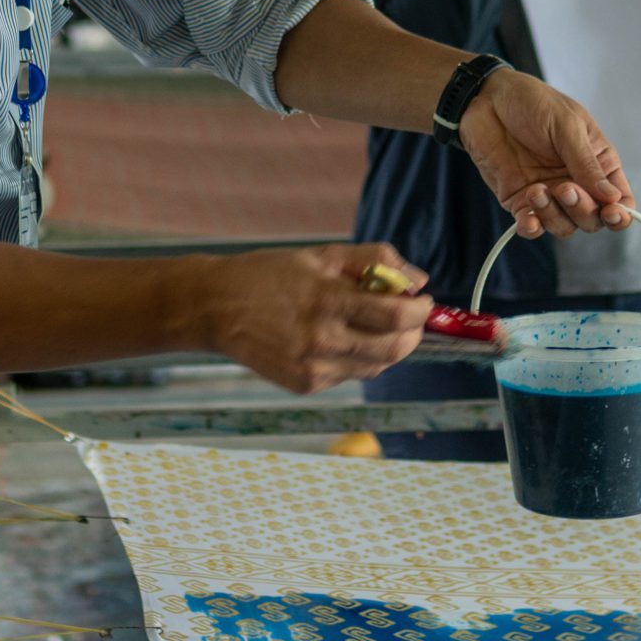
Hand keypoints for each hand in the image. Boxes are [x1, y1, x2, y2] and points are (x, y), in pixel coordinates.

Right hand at [189, 244, 429, 392]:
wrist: (216, 308)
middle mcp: (322, 340)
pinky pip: (350, 375)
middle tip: (412, 318)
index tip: (423, 301)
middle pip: (393, 348)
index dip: (419, 310)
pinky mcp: (305, 385)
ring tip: (378, 326)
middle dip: (413, 333)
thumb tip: (417, 280)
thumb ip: (374, 261)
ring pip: (376, 366)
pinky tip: (344, 339)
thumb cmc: (270, 275)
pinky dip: (359, 359)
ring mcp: (313, 368)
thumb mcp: (321, 255)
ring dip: (389, 347)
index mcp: (327, 301)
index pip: (394, 315)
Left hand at [455, 69, 633, 237]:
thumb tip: (612, 198)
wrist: (485, 98)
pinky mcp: (519, 200)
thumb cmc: (531, 101)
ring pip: (563, 226)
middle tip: (564, 188)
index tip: (611, 213)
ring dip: (554, 216)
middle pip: (592, 218)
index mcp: (597, 162)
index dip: (620, 214)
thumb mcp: (566, 125)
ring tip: (536, 191)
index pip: (619, 199)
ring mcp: (548, 193)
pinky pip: (531, 225)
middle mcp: (576, 182)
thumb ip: (586, 163)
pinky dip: (532, 228)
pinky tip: (528, 220)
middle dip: (582, 210)